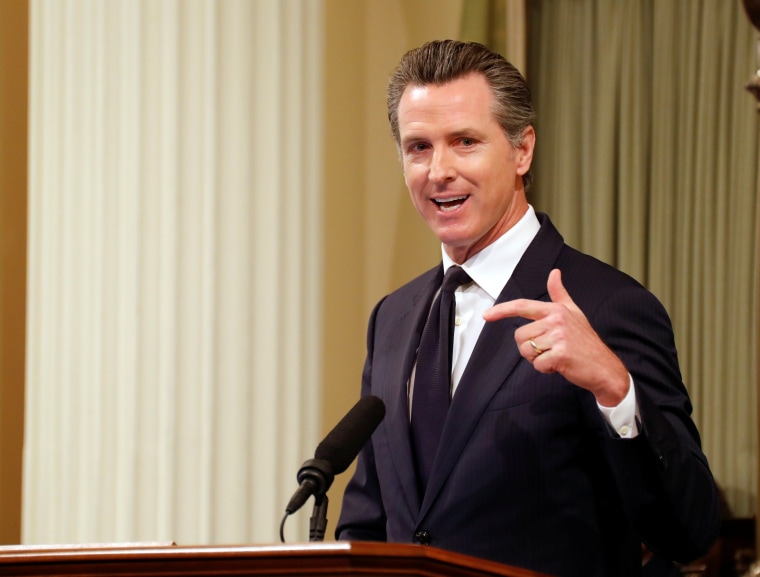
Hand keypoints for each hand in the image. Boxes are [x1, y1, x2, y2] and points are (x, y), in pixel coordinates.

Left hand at [482, 269, 628, 405]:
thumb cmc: (586, 341)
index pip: (522, 306)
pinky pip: (537, 364)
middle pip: (520, 336)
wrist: (605, 367)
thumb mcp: (574, 313)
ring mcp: (559, 336)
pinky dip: (545, 369)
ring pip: (526, 351)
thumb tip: (554, 272)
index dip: (502, 310)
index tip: (487, 315)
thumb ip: (560, 294)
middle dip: (530, 348)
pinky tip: (560, 365)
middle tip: (550, 349)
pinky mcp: (561, 354)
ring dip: (538, 359)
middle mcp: (556, 319)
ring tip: (556, 356)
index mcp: (556, 310)